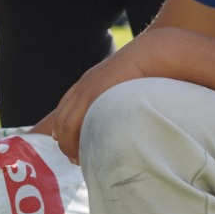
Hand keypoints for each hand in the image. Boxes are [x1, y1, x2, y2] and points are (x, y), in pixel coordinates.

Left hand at [40, 31, 171, 161]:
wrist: (152, 55)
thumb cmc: (146, 73)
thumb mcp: (123, 87)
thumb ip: (114, 100)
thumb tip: (119, 121)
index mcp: (88, 83)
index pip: (65, 109)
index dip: (63, 130)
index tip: (67, 146)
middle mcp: (83, 86)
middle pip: (62, 118)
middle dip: (63, 140)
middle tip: (72, 158)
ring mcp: (87, 89)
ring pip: (66, 122)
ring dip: (68, 142)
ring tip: (77, 158)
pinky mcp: (96, 94)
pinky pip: (79, 120)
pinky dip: (77, 137)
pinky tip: (85, 149)